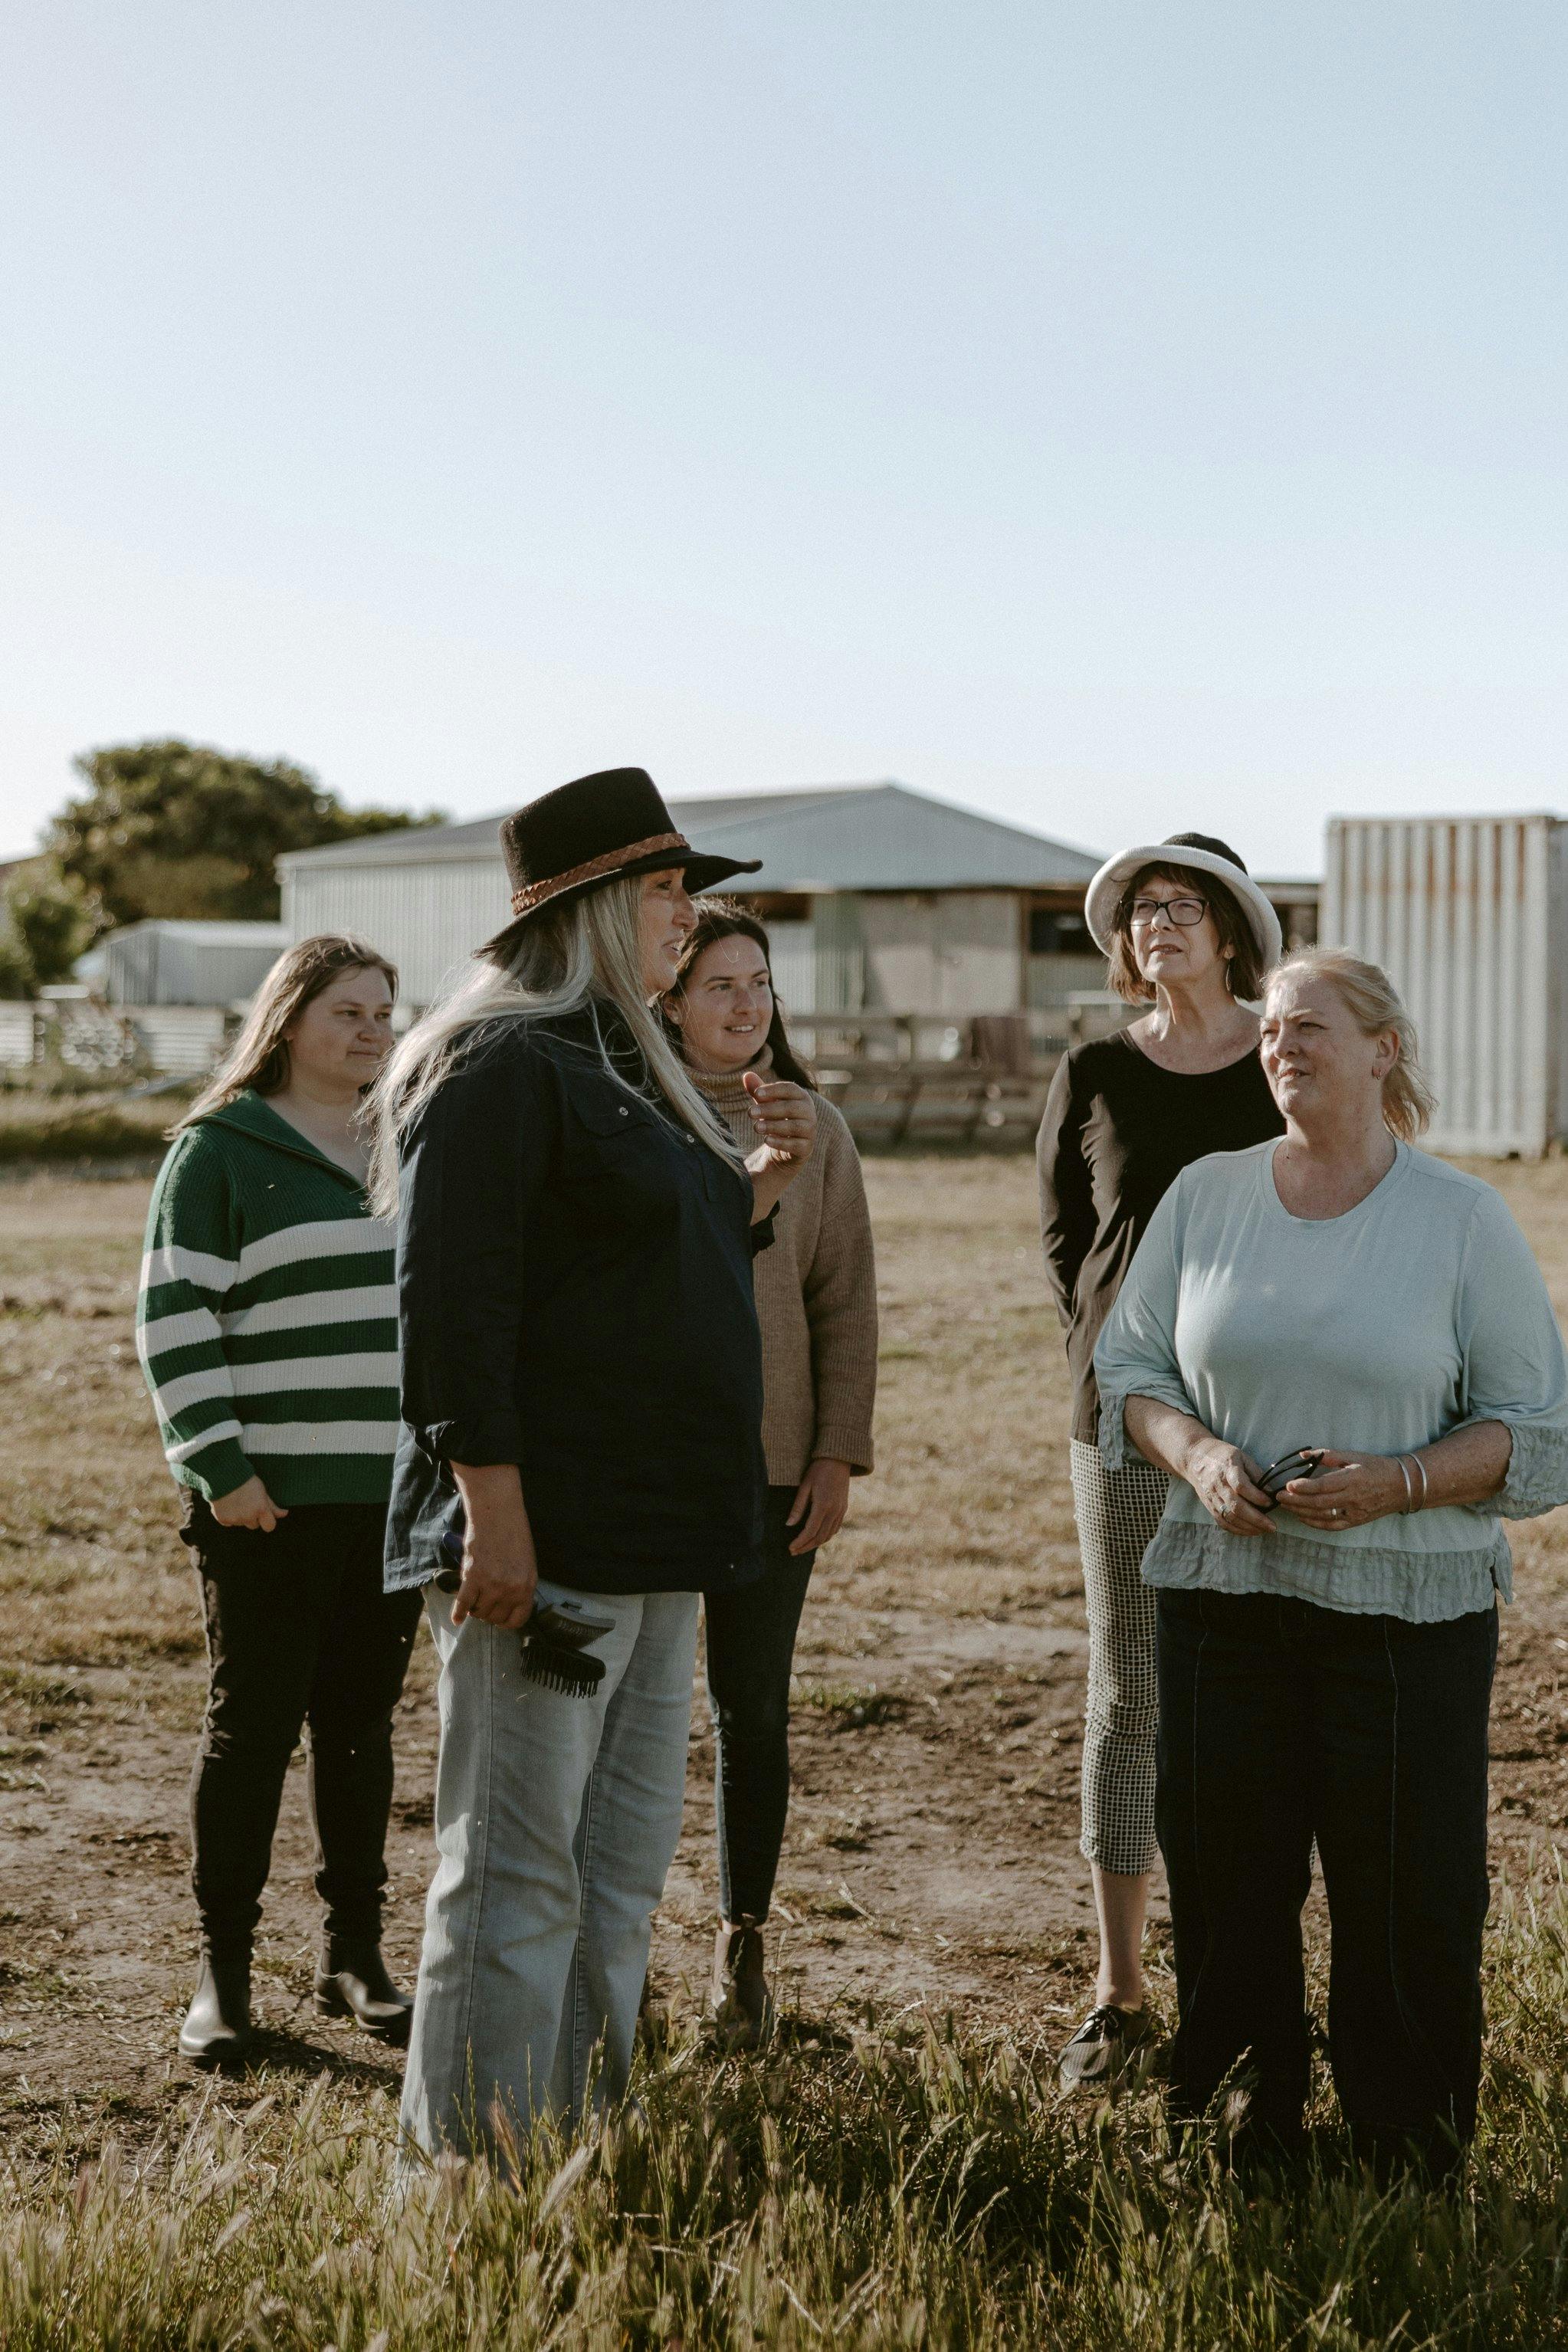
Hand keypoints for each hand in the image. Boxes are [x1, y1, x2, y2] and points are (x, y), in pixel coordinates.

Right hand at [211, 1476, 287, 1531]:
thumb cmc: (247, 1481)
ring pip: (241, 1523)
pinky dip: (229, 1516)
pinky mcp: (223, 1520)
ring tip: (237, 1501)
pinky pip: (229, 1523)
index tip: (265, 1516)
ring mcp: (235, 1519)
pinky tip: (228, 1504)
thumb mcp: (263, 1491)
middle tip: (248, 1503)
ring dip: (240, 1516)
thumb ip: (272, 1506)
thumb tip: (284, 1514)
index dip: (268, 1521)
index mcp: (260, 1509)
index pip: (270, 1526)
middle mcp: (248, 1517)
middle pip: (254, 1525)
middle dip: (252, 1517)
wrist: (224, 1475)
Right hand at [450, 1462, 538, 1628]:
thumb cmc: (513, 1533)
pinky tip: (456, 1618)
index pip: (518, 1619)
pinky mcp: (472, 1577)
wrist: (497, 1512)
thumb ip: (519, 1585)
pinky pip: (463, 1604)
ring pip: (479, 1612)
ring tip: (474, 1597)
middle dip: (489, 1612)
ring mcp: (491, 1584)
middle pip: (495, 1617)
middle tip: (484, 1602)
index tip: (500, 1618)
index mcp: (527, 1585)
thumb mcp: (526, 1563)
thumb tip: (509, 1604)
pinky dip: (457, 1612)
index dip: (507, 1621)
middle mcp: (511, 1589)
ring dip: (474, 1608)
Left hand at [742, 1071, 815, 1167]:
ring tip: (756, 1127)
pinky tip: (767, 1140)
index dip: (774, 1090)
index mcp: (801, 1097)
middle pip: (791, 1108)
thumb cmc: (777, 1118)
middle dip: (769, 1109)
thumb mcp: (766, 1104)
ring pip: (794, 1127)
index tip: (756, 1093)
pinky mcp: (806, 1148)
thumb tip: (747, 1075)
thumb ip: (758, 1091)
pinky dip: (780, 1142)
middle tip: (750, 1112)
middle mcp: (809, 1112)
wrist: (787, 1146)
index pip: (790, 1089)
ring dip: (773, 1126)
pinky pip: (795, 1145)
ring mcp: (810, 1130)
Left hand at [786, 1457, 851, 1553]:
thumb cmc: (818, 1469)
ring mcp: (841, 1510)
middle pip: (820, 1537)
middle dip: (806, 1546)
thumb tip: (789, 1524)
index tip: (790, 1548)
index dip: (800, 1542)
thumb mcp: (805, 1486)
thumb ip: (798, 1506)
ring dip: (815, 1544)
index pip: (810, 1531)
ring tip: (803, 1547)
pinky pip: (835, 1528)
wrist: (839, 1459)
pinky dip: (825, 1536)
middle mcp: (834, 1511)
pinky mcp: (844, 1508)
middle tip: (793, 1552)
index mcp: (823, 1505)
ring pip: (828, 1535)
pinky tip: (816, 1537)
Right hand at [1183, 1439, 1273, 1537]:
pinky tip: (1250, 1531)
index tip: (1270, 1502)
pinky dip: (1237, 1530)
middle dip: (1256, 1519)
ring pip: (1230, 1518)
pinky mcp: (1210, 1507)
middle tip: (1272, 1526)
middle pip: (1236, 1506)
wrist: (1195, 1459)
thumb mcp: (1242, 1457)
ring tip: (1264, 1530)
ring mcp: (1213, 1498)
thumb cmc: (1223, 1456)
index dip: (1257, 1497)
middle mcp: (1218, 1485)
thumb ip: (1256, 1474)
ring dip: (1249, 1527)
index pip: (1241, 1486)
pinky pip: (1223, 1523)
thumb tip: (1271, 1493)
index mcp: (1227, 1469)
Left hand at [1274, 1449, 1406, 1531]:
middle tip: (1279, 1497)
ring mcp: (1355, 1512)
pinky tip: (1302, 1517)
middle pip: (1319, 1503)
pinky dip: (1315, 1523)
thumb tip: (1303, 1455)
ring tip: (1286, 1506)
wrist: (1402, 1486)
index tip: (1288, 1485)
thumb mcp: (1353, 1456)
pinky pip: (1332, 1526)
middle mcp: (1353, 1498)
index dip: (1304, 1487)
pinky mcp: (1356, 1522)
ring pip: (1323, 1516)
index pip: (1324, 1485)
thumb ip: (1327, 1456)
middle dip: (1296, 1501)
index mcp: (1353, 1479)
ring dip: (1301, 1512)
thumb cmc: (1376, 1467)